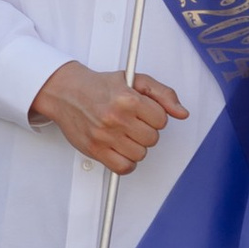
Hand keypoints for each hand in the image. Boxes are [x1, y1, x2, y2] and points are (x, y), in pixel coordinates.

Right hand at [30, 62, 187, 176]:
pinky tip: (120, 149)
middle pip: (152, 139)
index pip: (161, 119)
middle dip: (146, 131)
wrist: (66, 91)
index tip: (144, 112)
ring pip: (140, 154)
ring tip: (125, 134)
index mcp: (128, 99)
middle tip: (133, 122)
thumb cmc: (99, 86)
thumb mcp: (135, 80)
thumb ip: (163, 94)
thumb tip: (182, 112)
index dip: (155, 116)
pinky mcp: (95, 149)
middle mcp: (116, 117)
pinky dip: (126, 162)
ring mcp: (105, 135)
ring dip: (136, 146)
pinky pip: (123, 167)